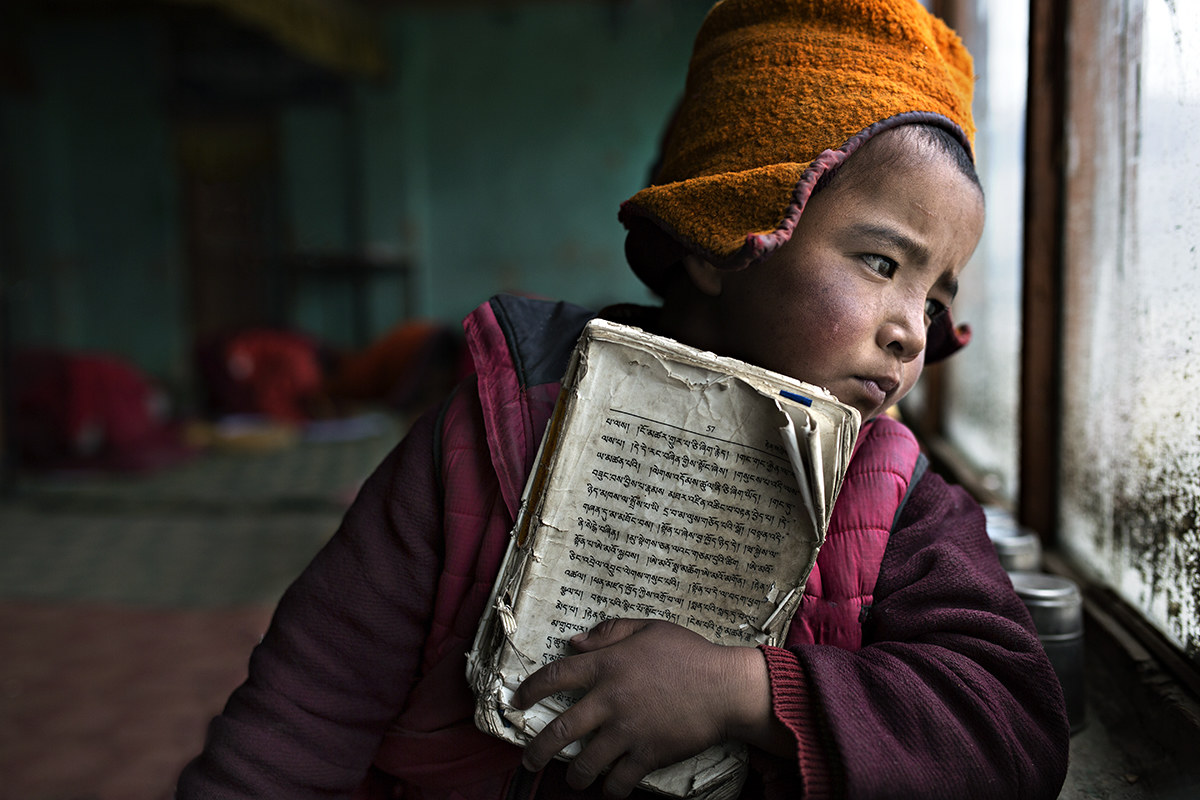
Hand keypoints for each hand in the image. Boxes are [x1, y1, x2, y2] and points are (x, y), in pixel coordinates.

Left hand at [511, 618, 771, 796]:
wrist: (725, 687)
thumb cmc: (688, 653)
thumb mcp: (648, 627)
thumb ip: (609, 631)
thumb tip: (573, 642)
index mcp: (607, 665)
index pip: (554, 677)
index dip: (530, 689)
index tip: (517, 700)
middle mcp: (610, 700)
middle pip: (559, 730)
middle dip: (537, 749)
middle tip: (527, 760)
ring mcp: (627, 731)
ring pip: (584, 763)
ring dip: (573, 775)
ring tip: (572, 778)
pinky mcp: (647, 755)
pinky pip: (618, 782)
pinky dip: (609, 790)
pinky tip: (607, 788)